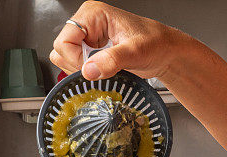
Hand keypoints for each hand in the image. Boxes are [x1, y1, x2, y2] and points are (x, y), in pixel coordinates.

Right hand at [50, 1, 184, 80]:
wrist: (165, 52)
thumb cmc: (155, 43)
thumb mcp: (136, 52)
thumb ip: (112, 60)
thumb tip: (89, 70)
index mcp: (93, 14)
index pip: (64, 40)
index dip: (75, 59)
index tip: (93, 68)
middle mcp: (87, 22)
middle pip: (61, 49)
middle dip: (78, 65)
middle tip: (100, 68)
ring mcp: (88, 36)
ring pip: (65, 58)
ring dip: (82, 69)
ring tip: (104, 67)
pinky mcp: (91, 48)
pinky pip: (75, 64)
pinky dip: (87, 72)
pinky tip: (104, 69)